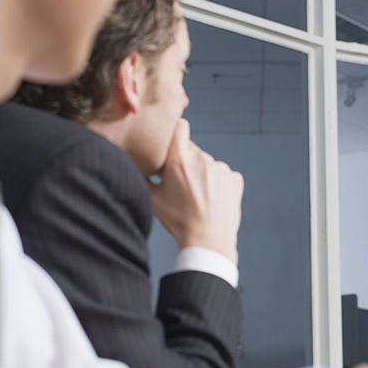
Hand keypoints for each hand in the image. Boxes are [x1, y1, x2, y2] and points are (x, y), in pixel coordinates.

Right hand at [149, 119, 244, 263]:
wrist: (208, 240)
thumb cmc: (178, 220)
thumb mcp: (152, 199)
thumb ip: (143, 175)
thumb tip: (133, 162)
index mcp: (180, 160)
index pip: (180, 127)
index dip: (175, 132)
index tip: (172, 139)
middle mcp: (202, 159)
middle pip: (191, 150)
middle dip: (184, 161)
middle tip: (180, 183)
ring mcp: (221, 169)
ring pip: (207, 163)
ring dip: (202, 173)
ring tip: (197, 196)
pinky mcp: (234, 179)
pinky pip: (223, 175)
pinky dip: (218, 183)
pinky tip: (211, 200)